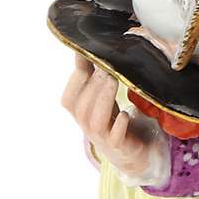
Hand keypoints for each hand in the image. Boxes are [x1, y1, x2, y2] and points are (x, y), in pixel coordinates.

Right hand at [61, 56, 161, 175]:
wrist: (128, 151)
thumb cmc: (111, 118)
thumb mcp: (99, 96)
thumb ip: (91, 75)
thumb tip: (85, 47)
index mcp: (79, 112)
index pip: (70, 96)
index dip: (77, 76)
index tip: (87, 55)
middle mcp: (86, 125)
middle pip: (82, 106)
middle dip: (93, 84)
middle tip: (107, 66)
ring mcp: (102, 137)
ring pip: (95, 120)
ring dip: (103, 98)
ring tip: (113, 80)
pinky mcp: (119, 145)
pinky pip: (115, 137)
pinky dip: (118, 125)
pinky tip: (124, 113)